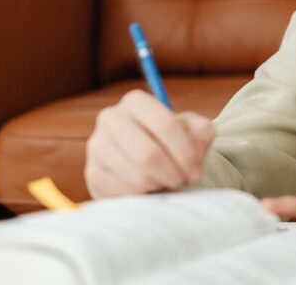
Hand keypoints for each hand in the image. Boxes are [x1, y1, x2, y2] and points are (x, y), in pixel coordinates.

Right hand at [85, 90, 214, 197]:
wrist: (147, 163)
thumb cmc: (173, 143)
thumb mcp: (193, 131)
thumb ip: (202, 131)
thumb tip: (198, 139)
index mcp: (136, 102)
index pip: (166, 125)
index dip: (186, 152)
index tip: (196, 169)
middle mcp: (111, 118)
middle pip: (148, 154)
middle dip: (173, 172)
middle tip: (183, 180)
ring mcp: (97, 146)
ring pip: (137, 175)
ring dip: (160, 184)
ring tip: (167, 181)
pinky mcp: (93, 173)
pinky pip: (124, 192)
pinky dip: (144, 194)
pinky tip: (150, 188)